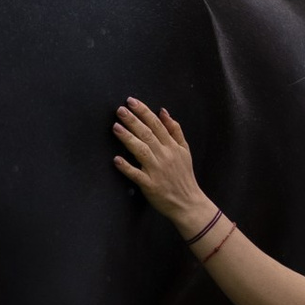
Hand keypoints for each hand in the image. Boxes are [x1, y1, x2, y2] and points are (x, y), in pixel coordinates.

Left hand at [114, 97, 212, 238]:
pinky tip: (117, 160)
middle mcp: (164, 156)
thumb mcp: (184, 150)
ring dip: (128, 138)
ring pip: (142, 151)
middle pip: (147, 134)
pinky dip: (127, 167)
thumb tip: (164, 112)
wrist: (188, 202)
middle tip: (120, 110)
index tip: (131, 102)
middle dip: (133, 121)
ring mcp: (157, 170)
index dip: (143, 112)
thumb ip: (175, 130)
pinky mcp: (150, 185)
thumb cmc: (184, 175)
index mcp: (172, 146)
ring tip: (116, 127)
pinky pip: (137, 175)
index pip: (156, 124)